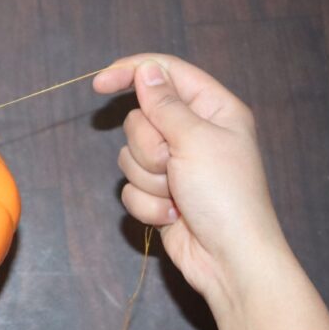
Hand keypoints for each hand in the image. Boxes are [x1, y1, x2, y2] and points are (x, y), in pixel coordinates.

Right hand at [94, 55, 293, 318]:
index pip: (165, 73)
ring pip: (130, 155)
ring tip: (177, 195)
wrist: (228, 259)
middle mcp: (193, 132)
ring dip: (149, 179)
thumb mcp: (195, 140)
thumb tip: (146, 70)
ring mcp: (175, 165)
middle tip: (172, 165)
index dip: (131, 73)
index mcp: (213, 109)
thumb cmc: (225, 195)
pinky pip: (130, 187)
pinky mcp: (159, 194)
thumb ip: (164, 103)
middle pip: (140, 118)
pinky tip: (173, 215)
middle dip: (148, 147)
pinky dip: (148, 204)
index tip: (100, 84)